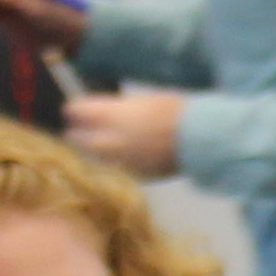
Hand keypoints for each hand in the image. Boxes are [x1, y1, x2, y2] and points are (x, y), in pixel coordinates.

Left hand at [61, 87, 189, 178]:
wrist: (200, 139)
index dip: (76, 109)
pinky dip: (117, 162)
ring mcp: (119, 161)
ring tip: (106, 143)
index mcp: (109, 115)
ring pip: (94, 156)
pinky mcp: (133, 175)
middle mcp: (108, 140)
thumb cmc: (175, 110)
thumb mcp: (142, 100)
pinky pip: (115, 167)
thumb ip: (118, 109)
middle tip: (83, 128)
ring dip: (96, 149)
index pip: (76, 111)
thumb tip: (105, 113)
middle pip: (76, 138)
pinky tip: (127, 154)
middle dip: (79, 133)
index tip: (75, 109)